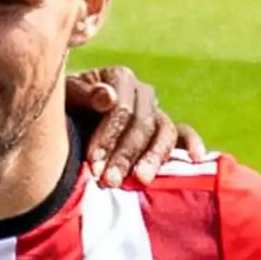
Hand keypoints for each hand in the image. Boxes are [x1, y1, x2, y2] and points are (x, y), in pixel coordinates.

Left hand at [67, 61, 192, 183]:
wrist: (65, 122)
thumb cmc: (63, 110)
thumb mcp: (65, 99)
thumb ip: (83, 95)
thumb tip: (108, 98)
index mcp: (119, 78)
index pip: (121, 109)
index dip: (108, 137)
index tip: (92, 162)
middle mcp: (142, 93)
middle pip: (143, 124)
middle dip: (125, 155)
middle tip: (108, 181)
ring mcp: (155, 112)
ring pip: (164, 132)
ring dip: (153, 157)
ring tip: (142, 179)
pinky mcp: (162, 132)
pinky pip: (183, 134)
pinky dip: (192, 144)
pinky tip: (197, 158)